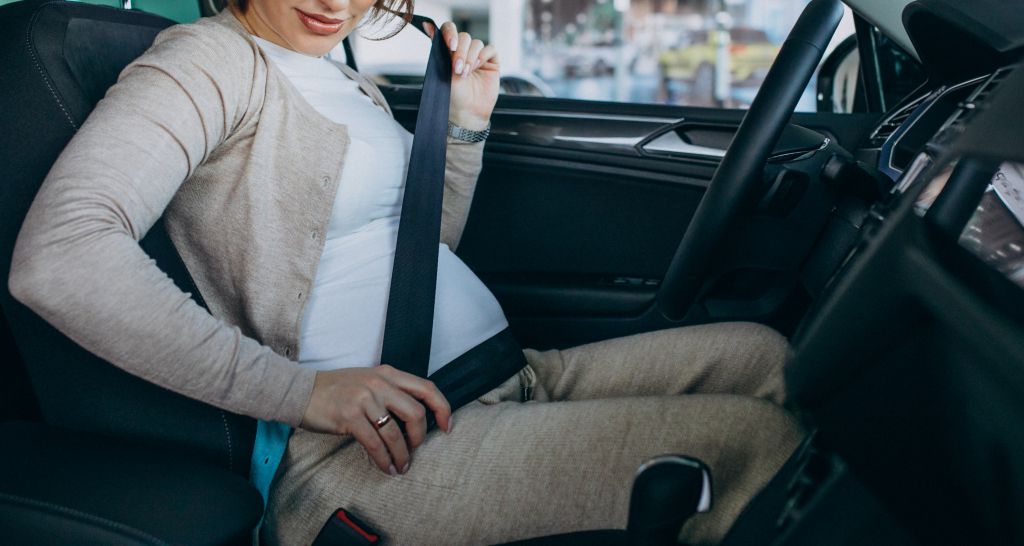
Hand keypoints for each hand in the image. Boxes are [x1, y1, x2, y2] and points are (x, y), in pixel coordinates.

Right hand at [300, 365, 451, 474]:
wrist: (300, 391)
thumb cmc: (336, 390)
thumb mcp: (368, 381)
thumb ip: (391, 392)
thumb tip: (416, 419)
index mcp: (388, 373)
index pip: (427, 388)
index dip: (443, 408)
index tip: (447, 427)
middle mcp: (379, 383)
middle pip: (416, 413)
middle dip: (420, 438)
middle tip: (414, 450)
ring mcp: (364, 399)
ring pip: (395, 433)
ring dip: (402, 455)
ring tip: (401, 467)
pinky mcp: (349, 417)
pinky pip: (375, 444)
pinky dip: (383, 460)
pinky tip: (385, 468)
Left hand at [430, 21, 499, 130]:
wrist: (467, 112)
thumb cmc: (452, 95)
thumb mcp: (442, 70)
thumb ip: (438, 48)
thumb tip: (428, 26)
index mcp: (450, 52)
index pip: (450, 30)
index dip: (451, 33)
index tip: (451, 46)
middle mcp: (464, 52)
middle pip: (464, 37)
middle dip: (461, 52)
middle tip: (458, 68)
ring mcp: (478, 57)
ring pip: (477, 43)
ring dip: (471, 56)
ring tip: (466, 73)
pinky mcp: (491, 63)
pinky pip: (490, 49)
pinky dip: (483, 56)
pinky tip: (478, 67)